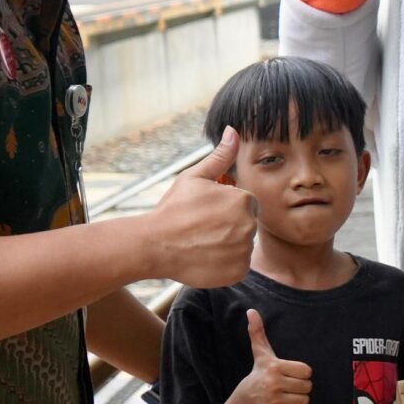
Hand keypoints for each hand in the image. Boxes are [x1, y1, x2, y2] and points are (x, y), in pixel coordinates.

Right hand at [140, 130, 256, 285]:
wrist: (154, 245)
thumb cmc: (173, 209)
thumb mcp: (194, 178)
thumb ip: (220, 157)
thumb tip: (233, 131)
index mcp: (244, 201)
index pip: (245, 205)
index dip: (224, 208)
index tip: (205, 213)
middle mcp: (250, 226)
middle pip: (245, 225)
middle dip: (228, 226)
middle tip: (201, 228)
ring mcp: (244, 252)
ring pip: (241, 246)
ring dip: (226, 245)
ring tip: (201, 242)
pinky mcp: (238, 273)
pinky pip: (237, 266)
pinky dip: (224, 264)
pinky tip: (204, 257)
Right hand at [237, 308, 312, 403]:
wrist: (248, 394)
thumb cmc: (261, 369)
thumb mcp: (261, 350)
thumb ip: (258, 331)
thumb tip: (251, 311)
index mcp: (275, 366)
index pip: (306, 370)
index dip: (303, 371)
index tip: (292, 370)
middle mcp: (273, 383)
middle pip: (307, 386)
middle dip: (303, 384)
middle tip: (292, 382)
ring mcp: (273, 399)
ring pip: (304, 400)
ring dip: (300, 396)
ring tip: (290, 392)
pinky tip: (284, 400)